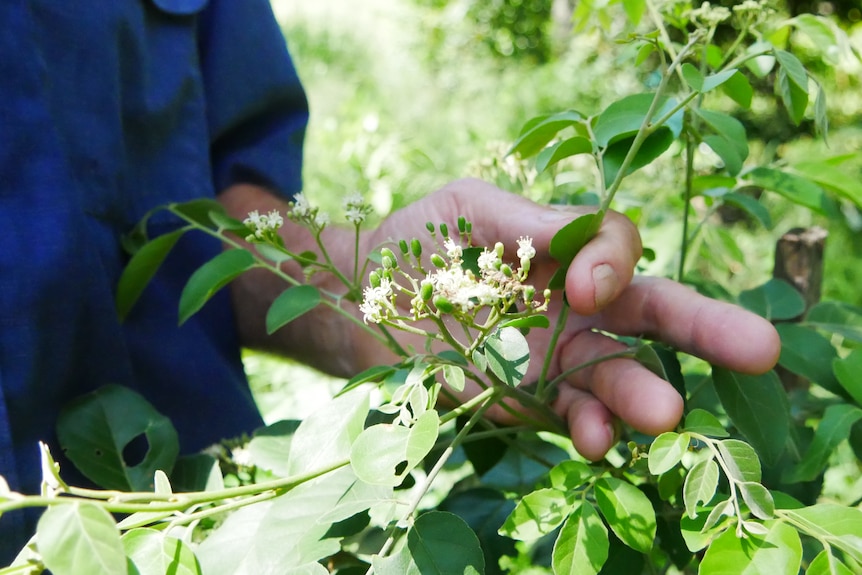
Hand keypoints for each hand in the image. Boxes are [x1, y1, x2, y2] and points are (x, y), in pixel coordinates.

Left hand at [368, 179, 780, 459]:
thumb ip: (527, 217)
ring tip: (665, 415)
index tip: (581, 284)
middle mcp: (575, 305)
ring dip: (641, 396)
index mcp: (566, 249)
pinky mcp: (525, 400)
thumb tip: (588, 237)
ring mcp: (555, 358)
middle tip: (761, 349)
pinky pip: (569, 415)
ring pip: (617, 376)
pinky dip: (586, 427)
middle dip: (706, 331)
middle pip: (654, 316)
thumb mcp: (466, 208)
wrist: (358, 301)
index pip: (622, 248)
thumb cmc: (416, 241)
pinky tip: (593, 436)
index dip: (616, 263)